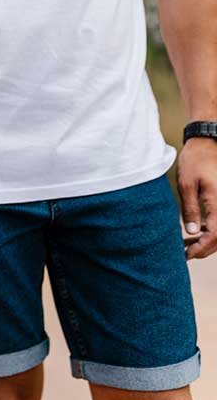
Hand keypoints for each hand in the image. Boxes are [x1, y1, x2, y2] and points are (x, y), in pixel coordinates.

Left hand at [178, 137, 216, 258]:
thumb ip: (190, 209)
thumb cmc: (195, 162)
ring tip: (189, 245)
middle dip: (205, 249)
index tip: (186, 255)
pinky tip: (198, 231)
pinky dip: (213, 230)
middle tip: (186, 254)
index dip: (201, 248)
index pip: (215, 235)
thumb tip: (191, 232)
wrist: (208, 144)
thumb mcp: (186, 184)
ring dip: (209, 241)